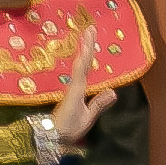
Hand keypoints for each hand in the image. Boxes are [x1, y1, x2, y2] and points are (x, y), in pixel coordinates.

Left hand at [50, 22, 99, 152]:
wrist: (52, 136)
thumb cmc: (68, 129)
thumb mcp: (86, 118)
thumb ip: (98, 104)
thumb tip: (114, 91)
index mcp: (77, 89)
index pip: (83, 66)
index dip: (87, 50)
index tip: (90, 35)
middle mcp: (74, 85)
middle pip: (81, 61)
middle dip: (87, 45)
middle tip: (91, 28)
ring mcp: (72, 88)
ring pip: (79, 65)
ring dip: (84, 51)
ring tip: (88, 37)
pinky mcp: (72, 93)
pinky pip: (79, 73)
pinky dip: (83, 62)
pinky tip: (85, 60)